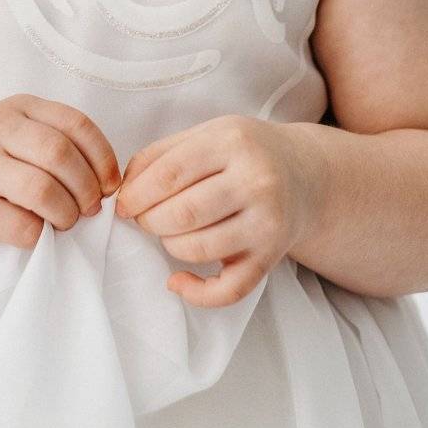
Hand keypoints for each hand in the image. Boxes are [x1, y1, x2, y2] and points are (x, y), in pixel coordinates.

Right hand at [0, 94, 121, 257]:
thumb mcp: (20, 140)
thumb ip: (59, 148)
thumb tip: (108, 184)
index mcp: (19, 108)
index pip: (76, 124)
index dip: (102, 157)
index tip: (109, 185)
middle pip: (60, 153)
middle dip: (86, 188)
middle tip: (89, 209)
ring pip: (42, 189)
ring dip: (66, 213)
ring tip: (64, 222)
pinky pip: (21, 226)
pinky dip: (40, 235)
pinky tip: (36, 233)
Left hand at [114, 115, 325, 306]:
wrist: (304, 174)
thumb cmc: (243, 152)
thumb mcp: (207, 134)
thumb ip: (161, 154)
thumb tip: (123, 189)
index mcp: (233, 142)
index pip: (170, 173)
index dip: (137, 194)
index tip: (123, 203)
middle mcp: (256, 181)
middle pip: (184, 213)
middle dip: (149, 221)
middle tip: (142, 218)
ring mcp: (267, 222)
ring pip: (200, 249)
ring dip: (168, 246)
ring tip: (166, 233)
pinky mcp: (271, 257)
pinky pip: (229, 289)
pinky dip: (195, 293)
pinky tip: (177, 280)